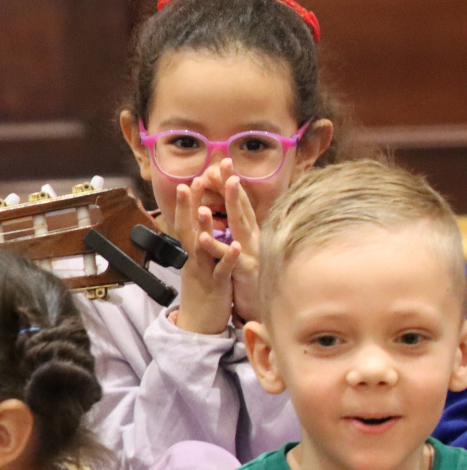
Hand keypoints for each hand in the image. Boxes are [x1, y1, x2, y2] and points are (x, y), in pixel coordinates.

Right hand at [171, 162, 240, 334]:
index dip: (188, 202)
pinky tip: (235, 245)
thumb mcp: (202, 268)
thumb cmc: (204, 296)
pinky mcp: (215, 286)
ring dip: (203, 228)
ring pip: (201, 247)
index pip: (187, 222)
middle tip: (192, 181)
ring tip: (206, 209)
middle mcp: (194, 259)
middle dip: (189, 205)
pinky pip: (222, 270)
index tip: (192, 179)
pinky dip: (227, 257)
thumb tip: (203, 232)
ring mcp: (203, 272)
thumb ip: (203, 249)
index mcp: (193, 254)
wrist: (197, 328)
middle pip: (188, 228)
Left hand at [219, 172, 260, 320]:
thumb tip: (238, 208)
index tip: (222, 162)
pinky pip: (227, 260)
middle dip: (233, 188)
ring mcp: (251, 254)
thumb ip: (244, 229)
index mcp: (251, 233)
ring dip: (227, 212)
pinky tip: (203, 237)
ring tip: (211, 194)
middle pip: (242, 209)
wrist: (265, 307)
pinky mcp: (245, 273)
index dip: (232, 183)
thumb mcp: (249, 249)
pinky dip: (218, 248)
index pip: (241, 203)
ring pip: (238, 229)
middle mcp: (254, 239)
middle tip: (224, 165)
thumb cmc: (256, 276)